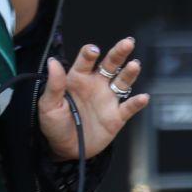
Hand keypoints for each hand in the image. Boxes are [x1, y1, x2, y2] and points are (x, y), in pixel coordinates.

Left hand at [37, 38, 148, 161]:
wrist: (64, 149)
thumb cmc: (54, 125)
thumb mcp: (48, 105)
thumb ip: (54, 84)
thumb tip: (53, 62)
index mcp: (78, 78)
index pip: (86, 61)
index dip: (90, 54)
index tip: (93, 51)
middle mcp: (96, 85)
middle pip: (110, 64)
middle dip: (119, 53)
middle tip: (128, 42)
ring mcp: (107, 99)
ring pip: (122, 81)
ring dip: (129, 73)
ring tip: (135, 65)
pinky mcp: (116, 116)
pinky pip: (129, 107)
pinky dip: (137, 103)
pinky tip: (143, 97)